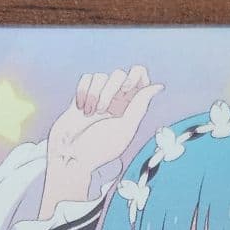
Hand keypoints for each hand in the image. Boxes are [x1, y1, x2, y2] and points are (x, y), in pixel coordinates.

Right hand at [39, 66, 163, 217]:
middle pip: (119, 74)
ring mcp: (99, 98)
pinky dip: (83, 91)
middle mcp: (116, 102)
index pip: (140, 77)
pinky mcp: (83, 96)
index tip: (126, 90)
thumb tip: (158, 87)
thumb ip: (141, 104)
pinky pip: (87, 78)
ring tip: (90, 114)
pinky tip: (81, 108)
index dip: (135, 77)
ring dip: (95, 94)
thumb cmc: (99, 147)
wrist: (71, 154)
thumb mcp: (125, 127)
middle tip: (104, 109)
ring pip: (102, 76)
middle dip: (111, 89)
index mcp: (130, 109)